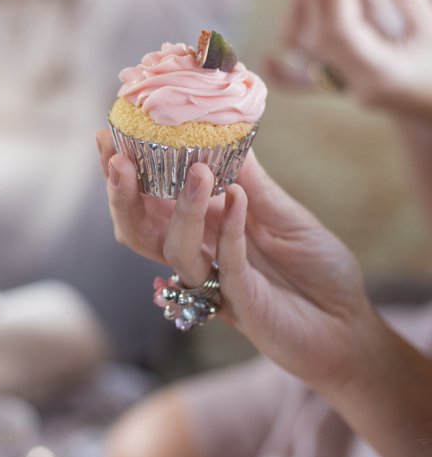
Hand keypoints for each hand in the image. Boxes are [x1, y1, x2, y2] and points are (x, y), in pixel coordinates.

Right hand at [96, 130, 374, 390]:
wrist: (348, 326)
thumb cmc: (316, 269)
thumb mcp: (287, 214)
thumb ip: (253, 182)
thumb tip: (227, 129)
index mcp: (199, 227)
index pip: (147, 198)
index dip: (125, 171)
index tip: (109, 136)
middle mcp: (197, 253)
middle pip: (139, 228)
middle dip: (123, 194)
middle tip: (119, 160)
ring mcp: (212, 280)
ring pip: (175, 248)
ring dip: (182, 208)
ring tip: (197, 171)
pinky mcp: (239, 303)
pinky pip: (226, 263)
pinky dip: (231, 230)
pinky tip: (236, 197)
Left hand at [268, 0, 431, 118]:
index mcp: (382, 71)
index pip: (343, 35)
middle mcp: (355, 84)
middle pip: (317, 39)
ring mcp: (343, 88)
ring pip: (303, 54)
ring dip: (297, 14)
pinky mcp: (337, 89)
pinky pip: (300, 85)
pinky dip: (282, 72)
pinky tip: (268, 60)